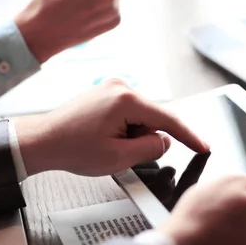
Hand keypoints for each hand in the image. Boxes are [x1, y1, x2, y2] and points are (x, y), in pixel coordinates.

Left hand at [14, 79, 208, 175]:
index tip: (203, 146)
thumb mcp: (117, 158)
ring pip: (142, 117)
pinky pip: (130, 113)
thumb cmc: (72, 148)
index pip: (168, 120)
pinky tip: (104, 136)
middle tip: (119, 152)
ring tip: (106, 144)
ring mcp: (113, 86)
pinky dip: (125, 128)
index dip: (188, 136)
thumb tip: (165, 141)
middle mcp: (121, 86)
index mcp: (126, 100)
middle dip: (144, 139)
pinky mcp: (107, 91)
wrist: (42, 141)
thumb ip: (150, 149)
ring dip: (133, 135)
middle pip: (153, 119)